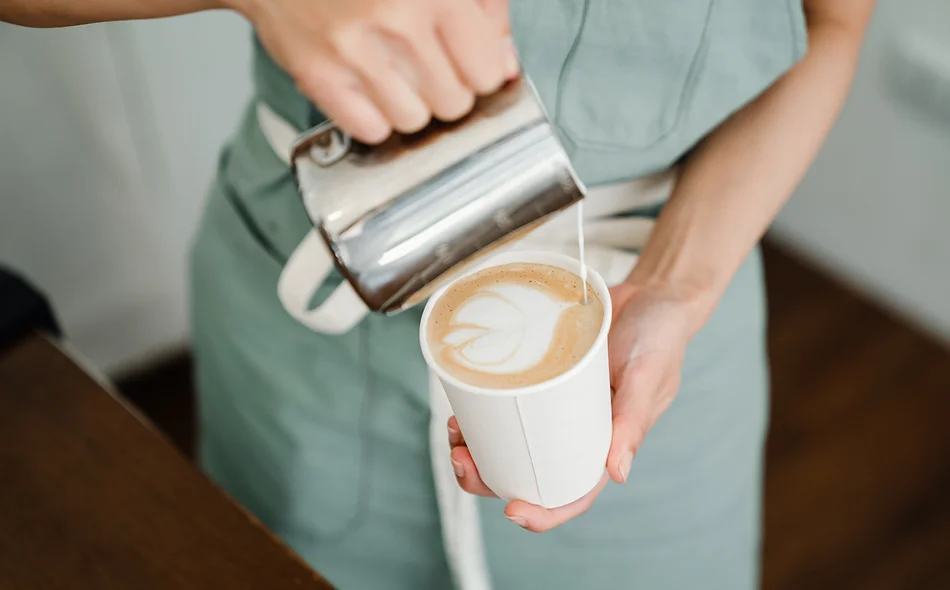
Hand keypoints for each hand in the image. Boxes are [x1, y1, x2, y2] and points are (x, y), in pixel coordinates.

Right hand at [229, 0, 517, 142]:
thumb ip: (487, 9)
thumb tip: (506, 67)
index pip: (488, 73)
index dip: (481, 73)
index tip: (466, 64)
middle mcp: (398, 19)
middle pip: (454, 103)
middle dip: (446, 90)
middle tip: (424, 64)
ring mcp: (355, 50)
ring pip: (415, 121)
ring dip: (410, 106)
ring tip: (393, 73)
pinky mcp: (318, 74)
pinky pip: (371, 130)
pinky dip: (374, 118)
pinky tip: (368, 88)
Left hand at [448, 278, 702, 531]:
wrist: (653, 293)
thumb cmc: (661, 338)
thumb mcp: (648, 376)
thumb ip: (634, 421)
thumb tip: (618, 474)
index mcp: (606, 443)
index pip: (573, 492)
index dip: (543, 512)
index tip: (512, 512)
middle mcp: (576, 431)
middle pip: (528, 472)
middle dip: (488, 478)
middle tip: (461, 458)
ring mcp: (555, 405)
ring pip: (510, 440)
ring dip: (477, 445)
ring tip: (454, 431)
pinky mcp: (540, 377)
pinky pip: (508, 400)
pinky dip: (483, 407)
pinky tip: (464, 401)